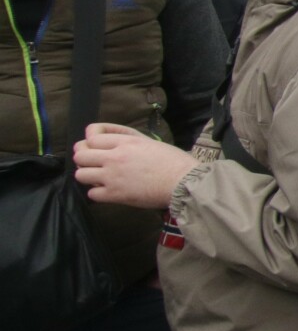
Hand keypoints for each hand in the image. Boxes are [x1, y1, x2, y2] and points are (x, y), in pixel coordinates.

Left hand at [72, 123, 197, 208]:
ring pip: (81, 174)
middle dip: (84, 158)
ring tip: (99, 178)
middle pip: (80, 154)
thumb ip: (128, 137)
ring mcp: (113, 177)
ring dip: (88, 176)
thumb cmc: (174, 162)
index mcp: (125, 142)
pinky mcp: (116, 195)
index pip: (91, 135)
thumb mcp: (150, 141)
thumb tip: (110, 136)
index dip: (89, 140)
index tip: (95, 146)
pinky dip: (98, 193)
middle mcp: (114, 157)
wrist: (184, 183)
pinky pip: (92, 194)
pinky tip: (108, 191)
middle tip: (93, 163)